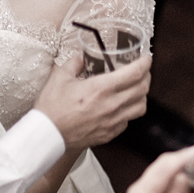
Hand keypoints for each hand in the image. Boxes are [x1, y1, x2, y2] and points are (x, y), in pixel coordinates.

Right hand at [34, 53, 149, 154]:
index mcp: (101, 88)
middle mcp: (111, 105)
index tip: (146, 58)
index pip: (135, 73)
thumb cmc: (52, 107)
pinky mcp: (109, 134)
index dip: (145, 63)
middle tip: (142, 70)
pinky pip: (128, 121)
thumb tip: (82, 57)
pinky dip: (129, 111)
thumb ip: (74, 63)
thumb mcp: (60, 77)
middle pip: (143, 89)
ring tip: (136, 88)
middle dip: (146, 76)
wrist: (47, 135)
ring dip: (142, 95)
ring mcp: (112, 122)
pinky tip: (121, 106)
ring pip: (141, 107)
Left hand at [122, 146, 193, 192]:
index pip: (164, 168)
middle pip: (161, 163)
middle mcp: (138, 189)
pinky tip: (187, 173)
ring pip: (160, 167)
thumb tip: (184, 175)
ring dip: (179, 162)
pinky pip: (159, 175)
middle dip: (183, 157)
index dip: (183, 157)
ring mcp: (139, 190)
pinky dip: (174, 171)